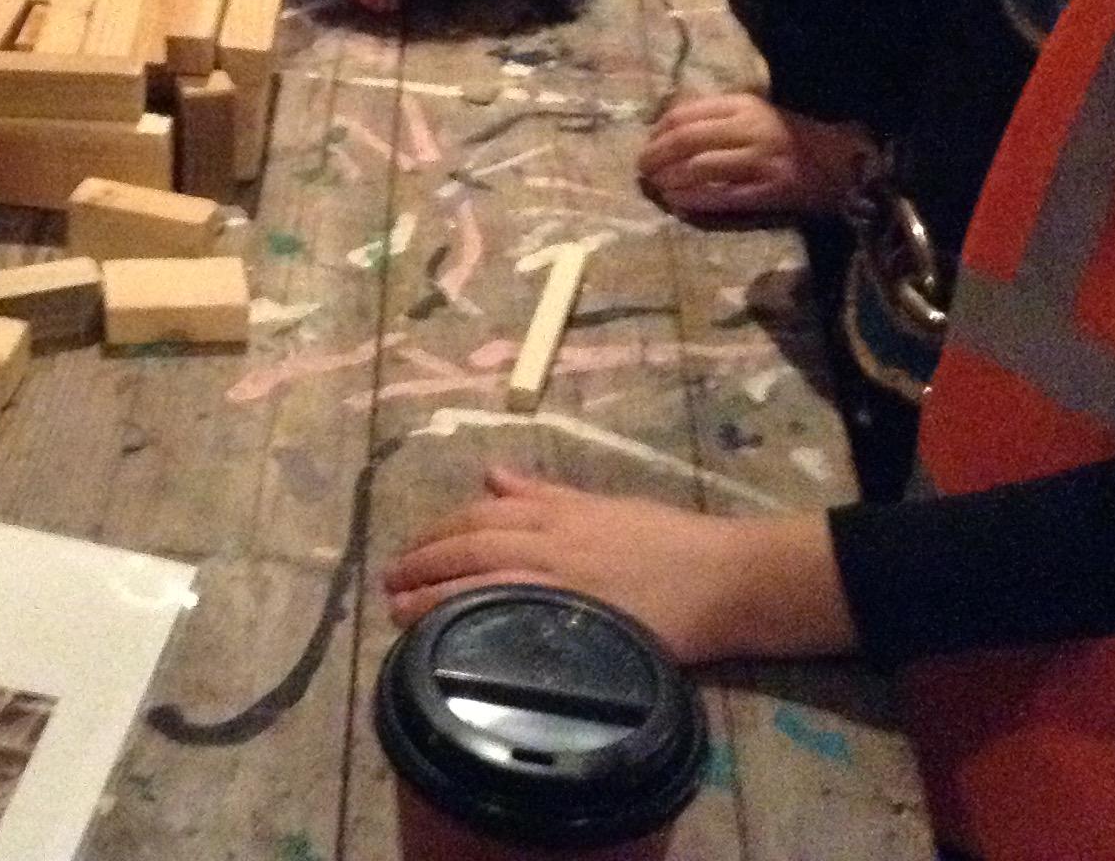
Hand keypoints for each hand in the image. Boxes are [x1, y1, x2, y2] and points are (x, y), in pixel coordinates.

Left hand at [382, 466, 853, 663]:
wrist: (725, 578)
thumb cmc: (667, 539)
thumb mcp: (601, 504)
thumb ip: (543, 492)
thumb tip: (491, 474)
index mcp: (558, 511)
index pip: (480, 513)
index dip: (437, 531)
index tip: (410, 550)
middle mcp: (554, 541)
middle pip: (472, 545)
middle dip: (423, 562)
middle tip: (389, 583)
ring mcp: (565, 583)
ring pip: (483, 582)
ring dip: (435, 596)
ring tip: (398, 613)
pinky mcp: (582, 623)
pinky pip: (518, 620)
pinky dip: (480, 623)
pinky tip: (453, 639)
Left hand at [637, 94, 876, 218]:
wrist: (844, 162)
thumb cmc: (791, 137)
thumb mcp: (754, 114)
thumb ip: (716, 118)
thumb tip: (665, 130)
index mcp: (744, 104)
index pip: (684, 113)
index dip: (657, 132)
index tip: (647, 144)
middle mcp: (751, 128)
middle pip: (686, 140)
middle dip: (656, 156)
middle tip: (642, 169)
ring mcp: (761, 160)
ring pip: (700, 168)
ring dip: (670, 180)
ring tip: (658, 188)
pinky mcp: (771, 190)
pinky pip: (722, 196)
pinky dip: (694, 200)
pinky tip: (679, 203)